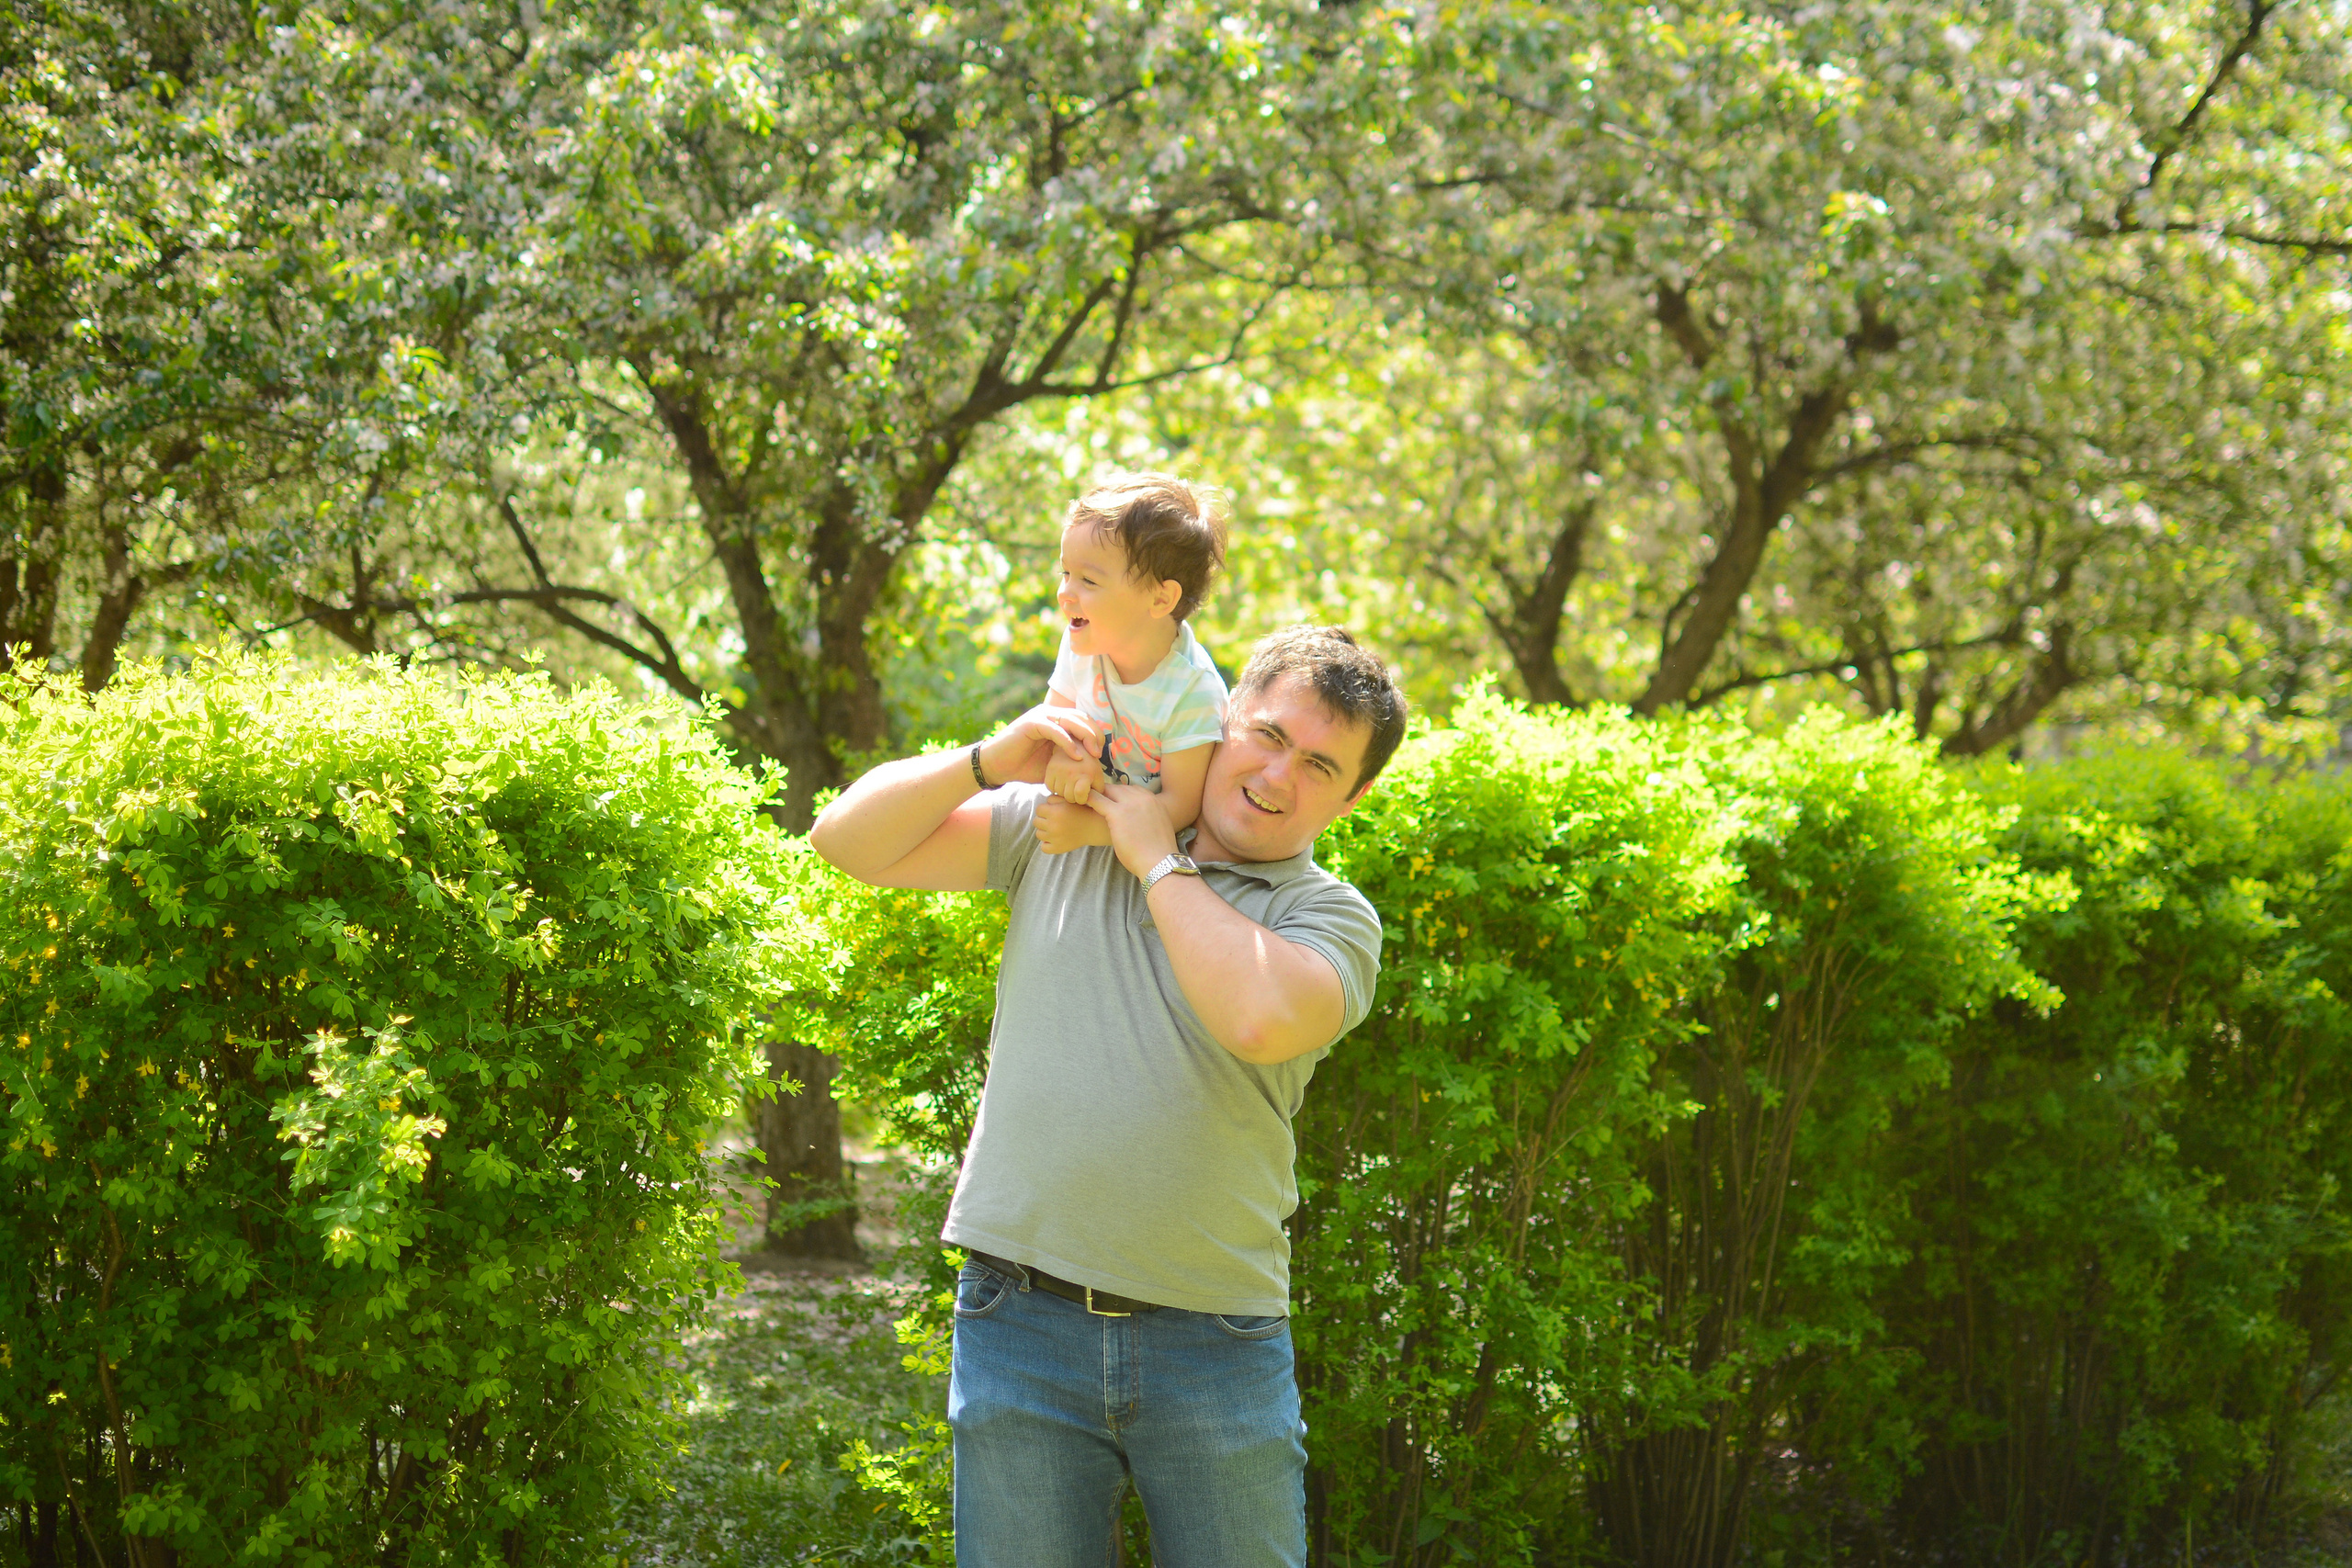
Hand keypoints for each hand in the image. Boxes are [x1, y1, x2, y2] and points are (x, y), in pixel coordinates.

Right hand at [978, 706, 1101, 788]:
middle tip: (1101, 753)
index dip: (1095, 734)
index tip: (1103, 752)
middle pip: (1081, 717)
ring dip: (1085, 736)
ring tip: (1093, 753)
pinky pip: (1055, 730)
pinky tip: (1075, 756)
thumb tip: (1094, 768)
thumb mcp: (1055, 763)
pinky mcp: (1031, 724)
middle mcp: (1049, 714)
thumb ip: (1071, 759)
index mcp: (1056, 720)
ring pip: (1070, 720)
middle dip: (1094, 734)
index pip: (1083, 720)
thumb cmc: (1025, 766)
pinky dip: (1067, 742)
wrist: (997, 767)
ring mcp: (1040, 716)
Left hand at [1034, 798, 1110, 853]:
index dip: (1045, 809)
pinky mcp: (1058, 848)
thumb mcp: (1068, 799)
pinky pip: (1044, 847)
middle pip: (1036, 822)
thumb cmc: (1082, 810)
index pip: (1038, 810)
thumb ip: (1053, 798)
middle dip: (1043, 819)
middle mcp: (1053, 825)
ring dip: (1045, 831)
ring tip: (1055, 828)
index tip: (1053, 810)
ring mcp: (1055, 838)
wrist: (1094, 826)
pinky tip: (1055, 839)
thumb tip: (1043, 803)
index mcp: (1054, 812)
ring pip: (1039, 834)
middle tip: (1054, 820)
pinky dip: (1047, 844)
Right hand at [1043, 748, 1105, 805]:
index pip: (1079, 796)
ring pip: (1058, 793)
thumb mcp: (1098, 776)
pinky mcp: (1050, 768)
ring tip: (1069, 783)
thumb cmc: (1089, 764)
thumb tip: (1094, 803)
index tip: (1084, 794)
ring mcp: (1060, 770)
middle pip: (1069, 797)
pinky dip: (1055, 787)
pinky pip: (1050, 787)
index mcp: (1086, 774)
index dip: (1082, 799)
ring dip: (1063, 792)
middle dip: (1074, 797)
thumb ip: (1098, 791)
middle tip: (1077, 788)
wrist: (1076, 745)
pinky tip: (1061, 781)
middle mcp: (1072, 772)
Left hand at [1085, 781, 1181, 880]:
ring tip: (1086, 799)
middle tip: (1096, 800)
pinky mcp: (1117, 813)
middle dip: (1108, 794)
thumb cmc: (1157, 852)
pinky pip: (1097, 800)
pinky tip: (1079, 801)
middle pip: (1119, 788)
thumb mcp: (1157, 826)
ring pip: (1108, 790)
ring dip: (1098, 794)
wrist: (1159, 862)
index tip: (1113, 803)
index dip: (1121, 796)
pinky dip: (1088, 799)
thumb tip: (1138, 822)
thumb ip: (1147, 818)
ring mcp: (1130, 803)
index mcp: (1153, 800)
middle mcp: (1143, 797)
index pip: (1132, 790)